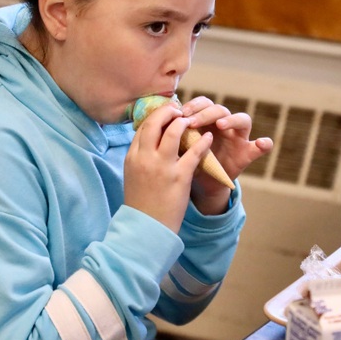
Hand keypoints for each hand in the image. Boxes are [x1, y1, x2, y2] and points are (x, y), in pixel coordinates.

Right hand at [124, 103, 214, 232]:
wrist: (146, 228)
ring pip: (174, 131)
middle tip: (178, 111)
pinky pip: (194, 151)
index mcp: (132, 157)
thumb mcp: (132, 176)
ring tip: (192, 120)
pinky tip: (208, 138)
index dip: (155, 117)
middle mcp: (145, 158)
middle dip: (167, 112)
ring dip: (184, 122)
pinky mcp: (179, 177)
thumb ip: (139, 158)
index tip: (165, 114)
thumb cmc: (141, 203)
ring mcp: (162, 166)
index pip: (142, 127)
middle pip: (155, 123)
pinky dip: (202, 141)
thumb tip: (148, 143)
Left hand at [180, 96, 273, 213]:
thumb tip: (150, 121)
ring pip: (241, 119)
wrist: (200, 183)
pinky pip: (260, 146)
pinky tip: (263, 144)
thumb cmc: (188, 159)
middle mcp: (224, 123)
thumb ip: (174, 132)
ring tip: (221, 125)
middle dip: (206, 113)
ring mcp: (237, 136)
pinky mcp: (247, 151)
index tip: (180, 113)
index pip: (202, 103)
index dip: (193, 106)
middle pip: (219, 109)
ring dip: (232, 120)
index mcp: (206, 119)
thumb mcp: (179, 146)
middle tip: (192, 122)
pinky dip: (263, 144)